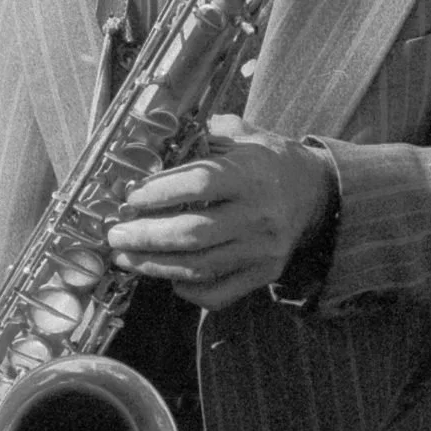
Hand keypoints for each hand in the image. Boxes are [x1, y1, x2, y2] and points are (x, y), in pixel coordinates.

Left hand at [106, 115, 334, 309]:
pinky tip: (168, 277)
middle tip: (115, 235)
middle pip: (193, 233)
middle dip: (146, 237)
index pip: (199, 185)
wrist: (315, 192)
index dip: (160, 192)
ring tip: (125, 257)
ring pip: (200, 266)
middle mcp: (258, 215)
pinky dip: (190, 290)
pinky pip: (220, 294)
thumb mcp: (241, 136)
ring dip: (155, 265)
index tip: (130, 198)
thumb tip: (152, 142)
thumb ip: (202, 138)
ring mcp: (262, 250)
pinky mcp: (263, 274)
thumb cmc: (267, 160)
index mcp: (250, 175)